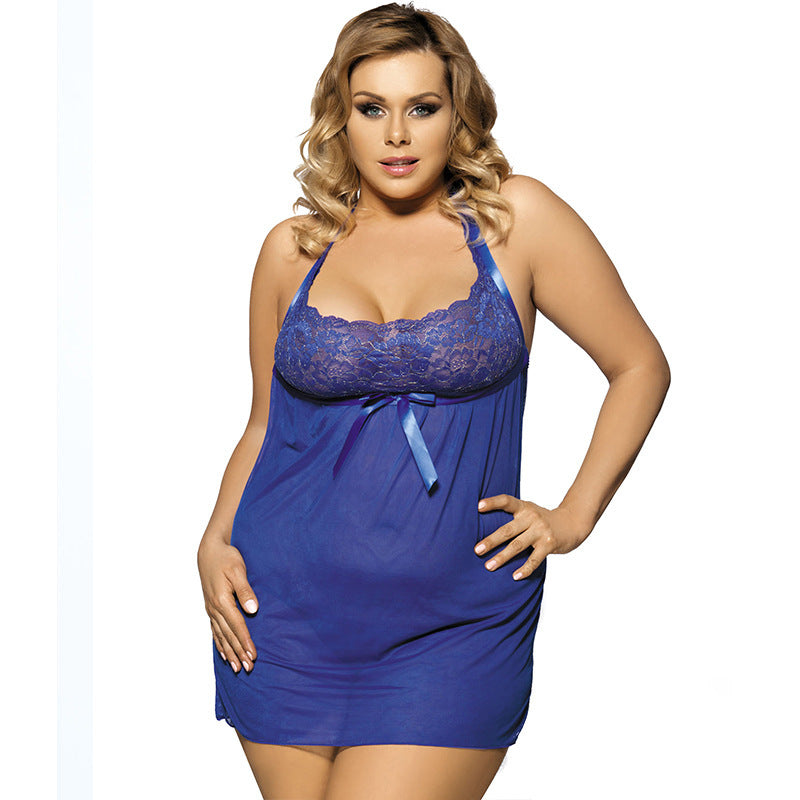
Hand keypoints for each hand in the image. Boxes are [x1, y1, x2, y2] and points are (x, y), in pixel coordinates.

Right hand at [197, 535, 258, 672]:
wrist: (209, 551)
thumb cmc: (226, 558)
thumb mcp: (238, 570)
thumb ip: (246, 590)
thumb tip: (252, 609)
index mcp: (222, 600)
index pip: (237, 625)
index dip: (245, 641)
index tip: (253, 655)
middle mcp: (214, 608)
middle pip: (229, 635)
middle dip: (239, 652)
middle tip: (248, 668)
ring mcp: (211, 609)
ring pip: (221, 636)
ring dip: (230, 652)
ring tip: (237, 668)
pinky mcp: (211, 607)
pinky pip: (214, 630)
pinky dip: (219, 644)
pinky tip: (224, 654)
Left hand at [475, 495, 590, 579]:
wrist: (572, 523)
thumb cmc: (543, 520)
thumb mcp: (529, 512)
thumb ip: (514, 518)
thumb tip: (487, 532)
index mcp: (524, 508)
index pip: (507, 501)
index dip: (493, 502)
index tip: (478, 506)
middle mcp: (532, 517)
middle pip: (508, 530)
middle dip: (491, 541)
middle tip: (477, 550)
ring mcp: (541, 531)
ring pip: (518, 545)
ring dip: (502, 557)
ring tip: (489, 566)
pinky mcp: (549, 544)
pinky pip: (535, 559)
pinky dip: (525, 569)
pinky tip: (515, 576)